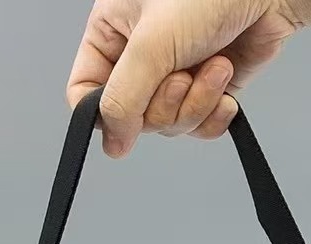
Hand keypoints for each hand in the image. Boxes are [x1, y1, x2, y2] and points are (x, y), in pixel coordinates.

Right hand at [66, 0, 309, 157]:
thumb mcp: (152, 45)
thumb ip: (123, 99)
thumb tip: (112, 144)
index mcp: (113, 31)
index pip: (85, 91)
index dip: (104, 114)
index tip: (124, 121)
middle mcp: (139, 56)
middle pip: (132, 117)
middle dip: (165, 103)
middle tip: (182, 73)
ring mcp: (173, 74)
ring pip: (167, 124)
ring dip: (196, 102)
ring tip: (214, 65)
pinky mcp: (205, 89)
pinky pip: (197, 126)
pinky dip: (214, 113)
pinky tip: (225, 82)